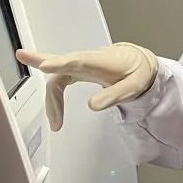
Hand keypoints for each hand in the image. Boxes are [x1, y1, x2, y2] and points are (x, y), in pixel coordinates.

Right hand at [16, 43, 157, 130]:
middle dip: (50, 80)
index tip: (46, 66)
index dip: (61, 62)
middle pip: (62, 68)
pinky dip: (51, 94)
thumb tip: (92, 106)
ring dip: (53, 99)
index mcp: (101, 61)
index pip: (78, 60)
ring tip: (55, 122)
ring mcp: (78, 64)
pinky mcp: (74, 70)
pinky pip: (57, 79)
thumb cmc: (135, 72)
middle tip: (46, 97)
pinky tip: (46, 107)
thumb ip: (114, 95)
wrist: (136, 62)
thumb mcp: (133, 86)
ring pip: (57, 77)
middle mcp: (86, 60)